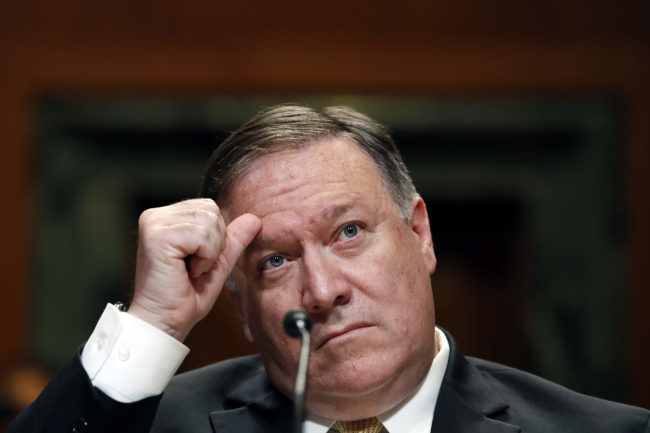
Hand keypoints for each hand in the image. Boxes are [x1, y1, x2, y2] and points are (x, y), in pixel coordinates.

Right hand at [127, 199, 260, 341]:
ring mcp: (154, 223)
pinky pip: (203, 236)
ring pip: (210, 221)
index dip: (216, 238)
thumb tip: (254, 218)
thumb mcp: (217, 264)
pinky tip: (186, 272)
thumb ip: (233, 240)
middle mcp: (156, 215)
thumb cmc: (184, 298)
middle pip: (212, 210)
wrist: (165, 323)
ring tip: (190, 270)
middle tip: (194, 267)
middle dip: (215, 243)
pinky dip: (204, 258)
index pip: (210, 207)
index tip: (197, 263)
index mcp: (167, 218)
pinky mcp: (156, 236)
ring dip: (209, 252)